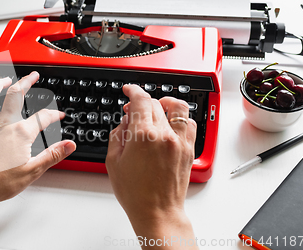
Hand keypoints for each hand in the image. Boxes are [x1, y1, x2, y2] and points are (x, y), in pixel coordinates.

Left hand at [0, 72, 75, 227]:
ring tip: (6, 78)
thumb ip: (52, 155)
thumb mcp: (32, 171)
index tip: (59, 115)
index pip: (42, 117)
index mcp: (20, 133)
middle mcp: (3, 125)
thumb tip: (69, 145)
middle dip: (26, 82)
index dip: (54, 114)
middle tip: (33, 76)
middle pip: (15, 95)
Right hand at [106, 84, 197, 248]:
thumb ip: (118, 135)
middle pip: (155, 103)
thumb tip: (125, 121)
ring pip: (177, 107)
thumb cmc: (135, 193)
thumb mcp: (113, 162)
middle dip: (142, 102)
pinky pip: (189, 123)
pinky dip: (180, 117)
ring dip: (165, 103)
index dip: (133, 90)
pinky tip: (170, 123)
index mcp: (142, 136)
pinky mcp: (189, 149)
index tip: (129, 90)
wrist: (157, 212)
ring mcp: (179, 141)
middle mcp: (164, 135)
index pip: (140, 100)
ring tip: (156, 109)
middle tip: (132, 111)